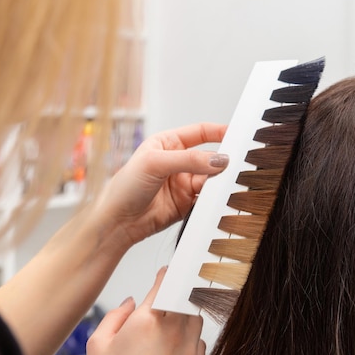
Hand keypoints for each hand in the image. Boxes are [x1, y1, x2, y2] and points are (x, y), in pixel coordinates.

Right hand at [87, 267, 205, 354]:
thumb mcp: (98, 344)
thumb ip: (115, 315)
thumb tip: (130, 303)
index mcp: (147, 319)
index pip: (165, 282)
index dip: (167, 274)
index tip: (166, 273)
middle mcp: (172, 328)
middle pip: (185, 295)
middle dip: (178, 292)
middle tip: (168, 298)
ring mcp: (187, 345)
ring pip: (195, 315)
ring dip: (185, 313)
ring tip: (170, 323)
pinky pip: (199, 339)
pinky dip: (190, 336)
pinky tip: (176, 345)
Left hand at [95, 122, 227, 247]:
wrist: (118, 222)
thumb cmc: (124, 188)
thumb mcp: (154, 163)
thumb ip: (189, 160)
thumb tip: (217, 159)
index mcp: (168, 144)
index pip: (200, 132)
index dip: (218, 132)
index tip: (236, 135)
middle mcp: (178, 162)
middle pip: (209, 157)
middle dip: (221, 160)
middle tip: (234, 163)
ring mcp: (183, 184)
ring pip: (211, 179)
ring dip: (218, 181)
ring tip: (223, 183)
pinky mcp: (187, 203)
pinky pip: (207, 198)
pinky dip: (213, 199)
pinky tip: (214, 198)